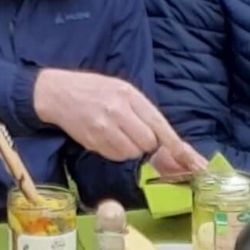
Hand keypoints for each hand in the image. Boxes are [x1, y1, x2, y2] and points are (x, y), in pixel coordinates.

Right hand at [31, 69, 203, 172]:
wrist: (57, 93)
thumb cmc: (93, 89)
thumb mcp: (121, 89)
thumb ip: (142, 110)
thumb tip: (166, 138)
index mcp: (128, 94)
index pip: (159, 124)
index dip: (176, 145)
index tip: (193, 161)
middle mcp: (118, 111)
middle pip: (148, 143)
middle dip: (148, 144)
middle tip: (135, 133)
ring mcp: (104, 128)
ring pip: (132, 153)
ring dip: (132, 149)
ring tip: (119, 133)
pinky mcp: (93, 142)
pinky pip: (116, 156)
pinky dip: (117, 152)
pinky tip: (108, 138)